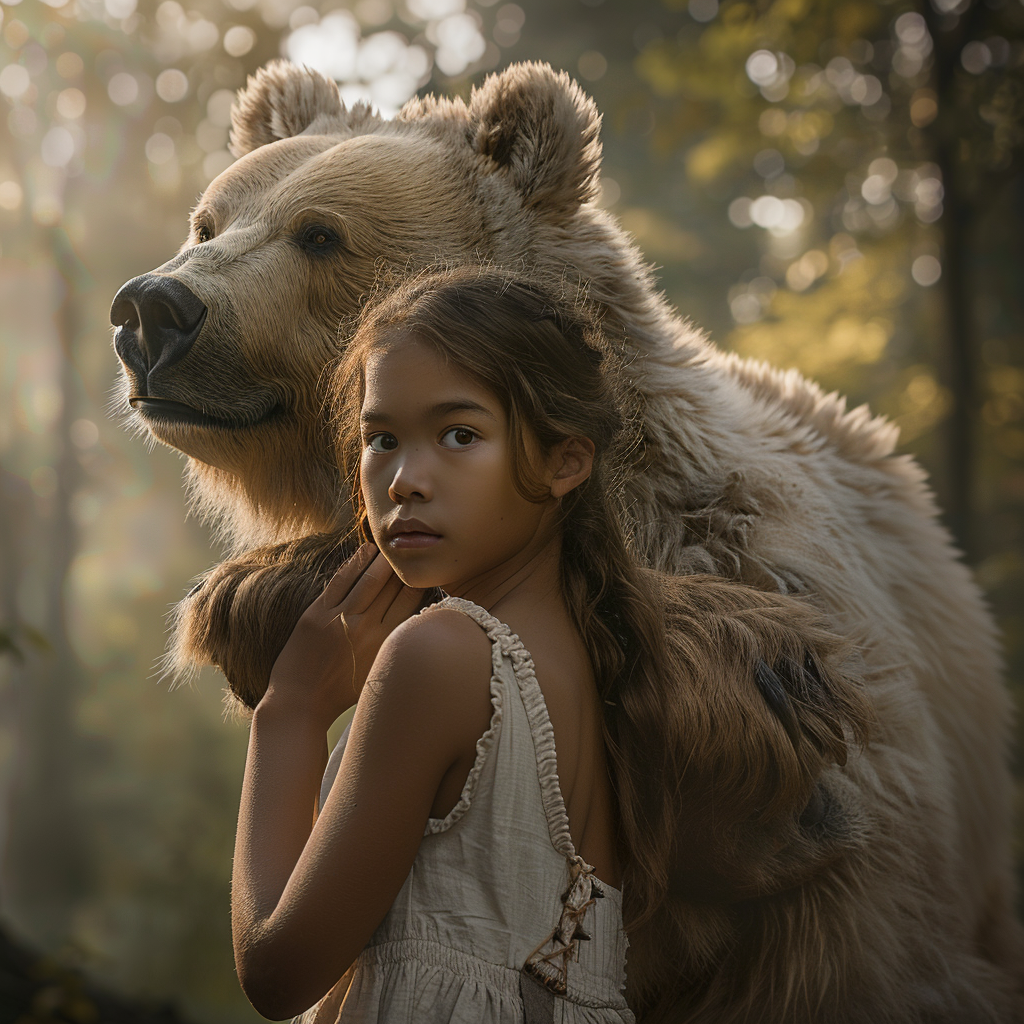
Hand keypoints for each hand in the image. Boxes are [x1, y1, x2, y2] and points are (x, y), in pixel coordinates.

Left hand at [262, 544, 423, 725]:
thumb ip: (394, 645)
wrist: (300, 703)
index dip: (418, 582)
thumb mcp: (378, 671)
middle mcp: (367, 628)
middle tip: (410, 551)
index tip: (423, 570)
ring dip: (383, 559)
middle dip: (403, 566)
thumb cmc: (341, 693)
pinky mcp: (317, 614)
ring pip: (370, 578)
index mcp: (385, 643)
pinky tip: (366, 550)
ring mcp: (341, 619)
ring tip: (391, 547)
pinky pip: (341, 580)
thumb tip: (413, 619)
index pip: (410, 602)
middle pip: (393, 586)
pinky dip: (355, 562)